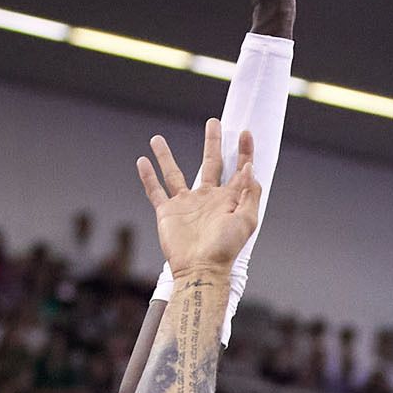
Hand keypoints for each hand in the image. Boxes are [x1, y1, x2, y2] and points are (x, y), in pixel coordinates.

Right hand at [137, 120, 260, 279]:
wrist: (201, 270)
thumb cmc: (225, 249)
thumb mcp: (246, 220)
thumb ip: (250, 192)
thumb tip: (249, 167)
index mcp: (228, 199)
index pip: (238, 169)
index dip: (244, 151)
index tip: (245, 132)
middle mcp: (207, 198)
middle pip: (210, 162)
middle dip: (212, 142)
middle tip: (214, 122)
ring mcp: (186, 204)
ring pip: (174, 173)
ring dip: (165, 156)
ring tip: (157, 138)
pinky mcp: (167, 213)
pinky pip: (155, 191)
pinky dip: (148, 177)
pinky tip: (142, 161)